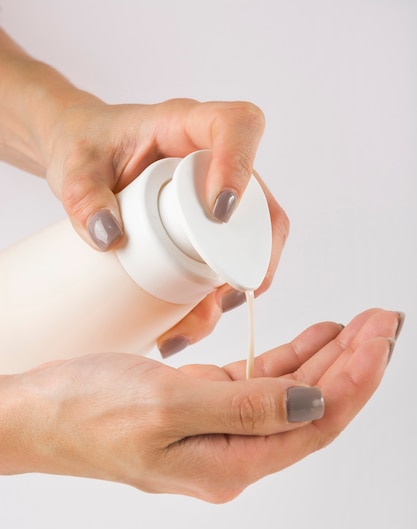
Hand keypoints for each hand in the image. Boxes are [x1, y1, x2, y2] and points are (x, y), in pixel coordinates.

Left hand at [0, 28, 287, 353]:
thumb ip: (82, 197)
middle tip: (221, 298)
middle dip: (251, 258)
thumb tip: (109, 239)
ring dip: (236, 285)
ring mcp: (216, 192)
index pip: (236, 127)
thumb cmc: (84, 146)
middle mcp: (213, 159)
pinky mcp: (210, 223)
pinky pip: (232, 256)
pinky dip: (219, 292)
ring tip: (198, 322)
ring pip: (253, 239)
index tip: (218, 213)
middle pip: (260, 203)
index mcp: (186, 125)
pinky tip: (192, 319)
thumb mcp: (73, 167)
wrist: (83, 156)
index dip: (240, 168)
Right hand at [0, 309, 401, 501]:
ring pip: (292, 394)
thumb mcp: (167, 407)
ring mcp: (219, 428)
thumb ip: (245, 408)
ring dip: (329, 358)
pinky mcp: (204, 405)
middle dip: (353, 364)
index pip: (314, 424)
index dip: (355, 381)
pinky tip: (317, 337)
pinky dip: (292, 357)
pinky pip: (262, 382)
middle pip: (311, 409)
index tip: (380, 338)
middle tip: (384, 321)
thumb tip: (313, 406)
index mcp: (228, 464)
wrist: (39, 413)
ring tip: (362, 324)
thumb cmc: (87, 411)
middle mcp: (231, 453)